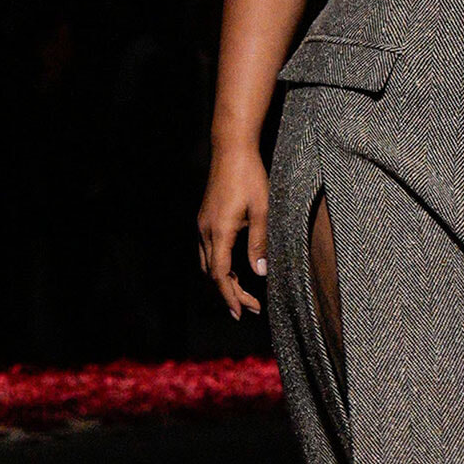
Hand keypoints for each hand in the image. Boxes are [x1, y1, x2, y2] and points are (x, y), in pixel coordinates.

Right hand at [197, 146, 269, 321]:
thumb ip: (260, 242)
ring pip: (206, 264)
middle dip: (230, 294)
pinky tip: (233, 270)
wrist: (230, 150)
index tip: (242, 313)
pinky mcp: (204, 220)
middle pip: (211, 274)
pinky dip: (219, 267)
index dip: (230, 296)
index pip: (220, 275)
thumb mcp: (262, 211)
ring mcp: (202, 225)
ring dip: (223, 282)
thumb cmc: (250, 177)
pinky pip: (207, 252)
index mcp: (219, 232)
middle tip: (252, 309)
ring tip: (243, 296)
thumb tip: (261, 273)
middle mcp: (205, 231)